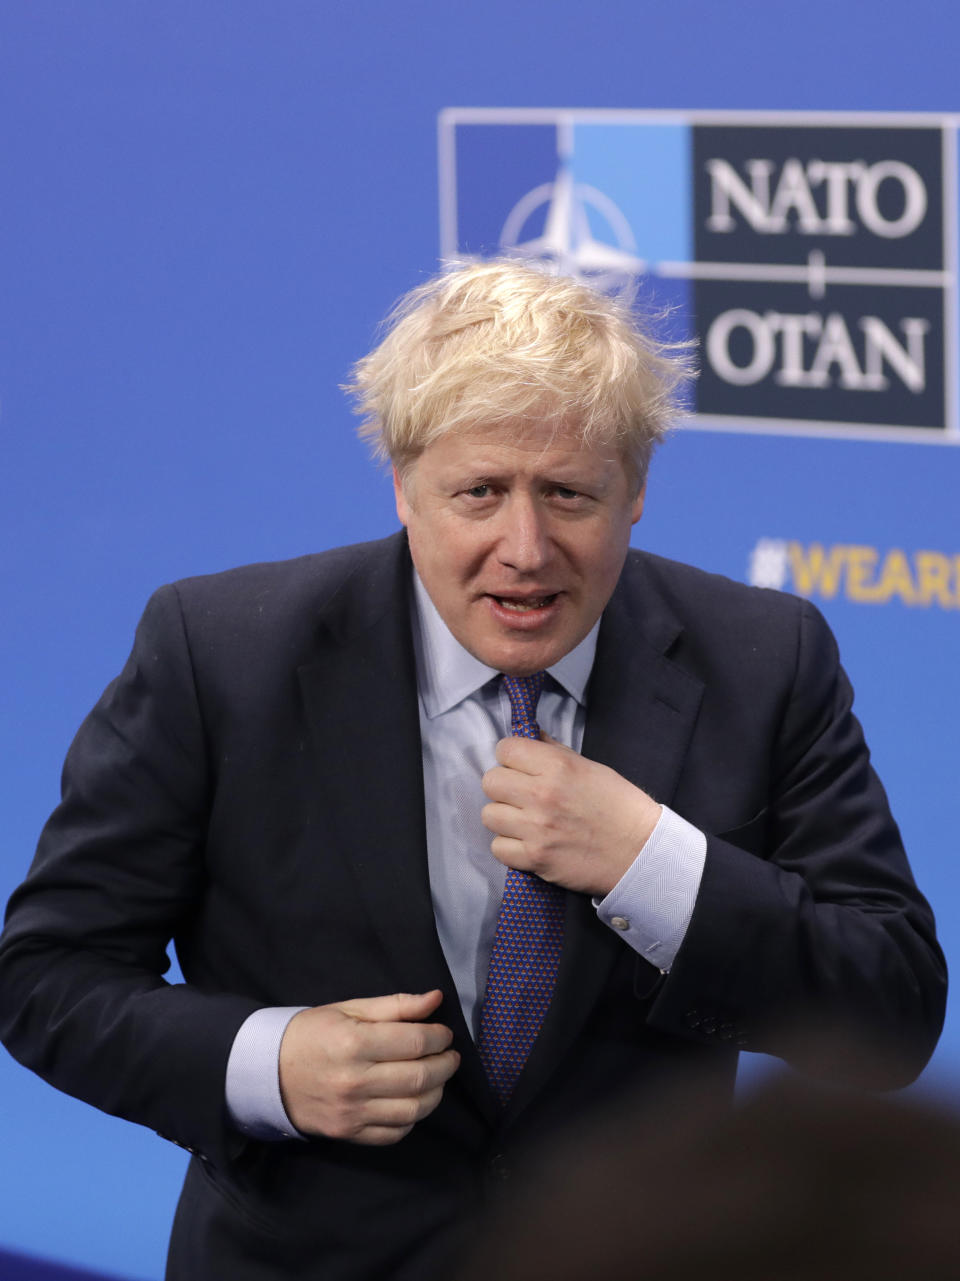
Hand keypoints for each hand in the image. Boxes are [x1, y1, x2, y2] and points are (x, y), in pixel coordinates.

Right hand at [278, 990, 458, 1144]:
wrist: (267, 1072)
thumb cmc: (311, 1033)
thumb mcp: (349, 1009)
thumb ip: (395, 1005)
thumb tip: (435, 999)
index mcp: (354, 1043)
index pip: (415, 1041)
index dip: (439, 1037)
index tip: (444, 1034)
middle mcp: (355, 1081)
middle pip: (419, 1077)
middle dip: (445, 1065)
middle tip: (450, 1055)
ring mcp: (352, 1112)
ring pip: (413, 1109)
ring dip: (436, 1093)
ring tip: (437, 1078)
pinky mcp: (348, 1133)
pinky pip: (394, 1133)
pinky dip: (412, 1118)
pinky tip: (413, 1101)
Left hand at [481, 736, 661, 897]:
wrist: (641, 852)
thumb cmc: (619, 806)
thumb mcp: (591, 767)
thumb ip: (555, 753)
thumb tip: (531, 738)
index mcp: (557, 766)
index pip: (505, 749)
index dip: (511, 757)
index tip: (521, 767)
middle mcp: (542, 795)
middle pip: (490, 781)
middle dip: (504, 786)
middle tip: (522, 795)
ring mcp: (536, 829)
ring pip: (489, 815)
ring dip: (504, 817)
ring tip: (525, 820)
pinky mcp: (535, 858)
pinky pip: (498, 848)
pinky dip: (510, 847)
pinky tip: (528, 842)